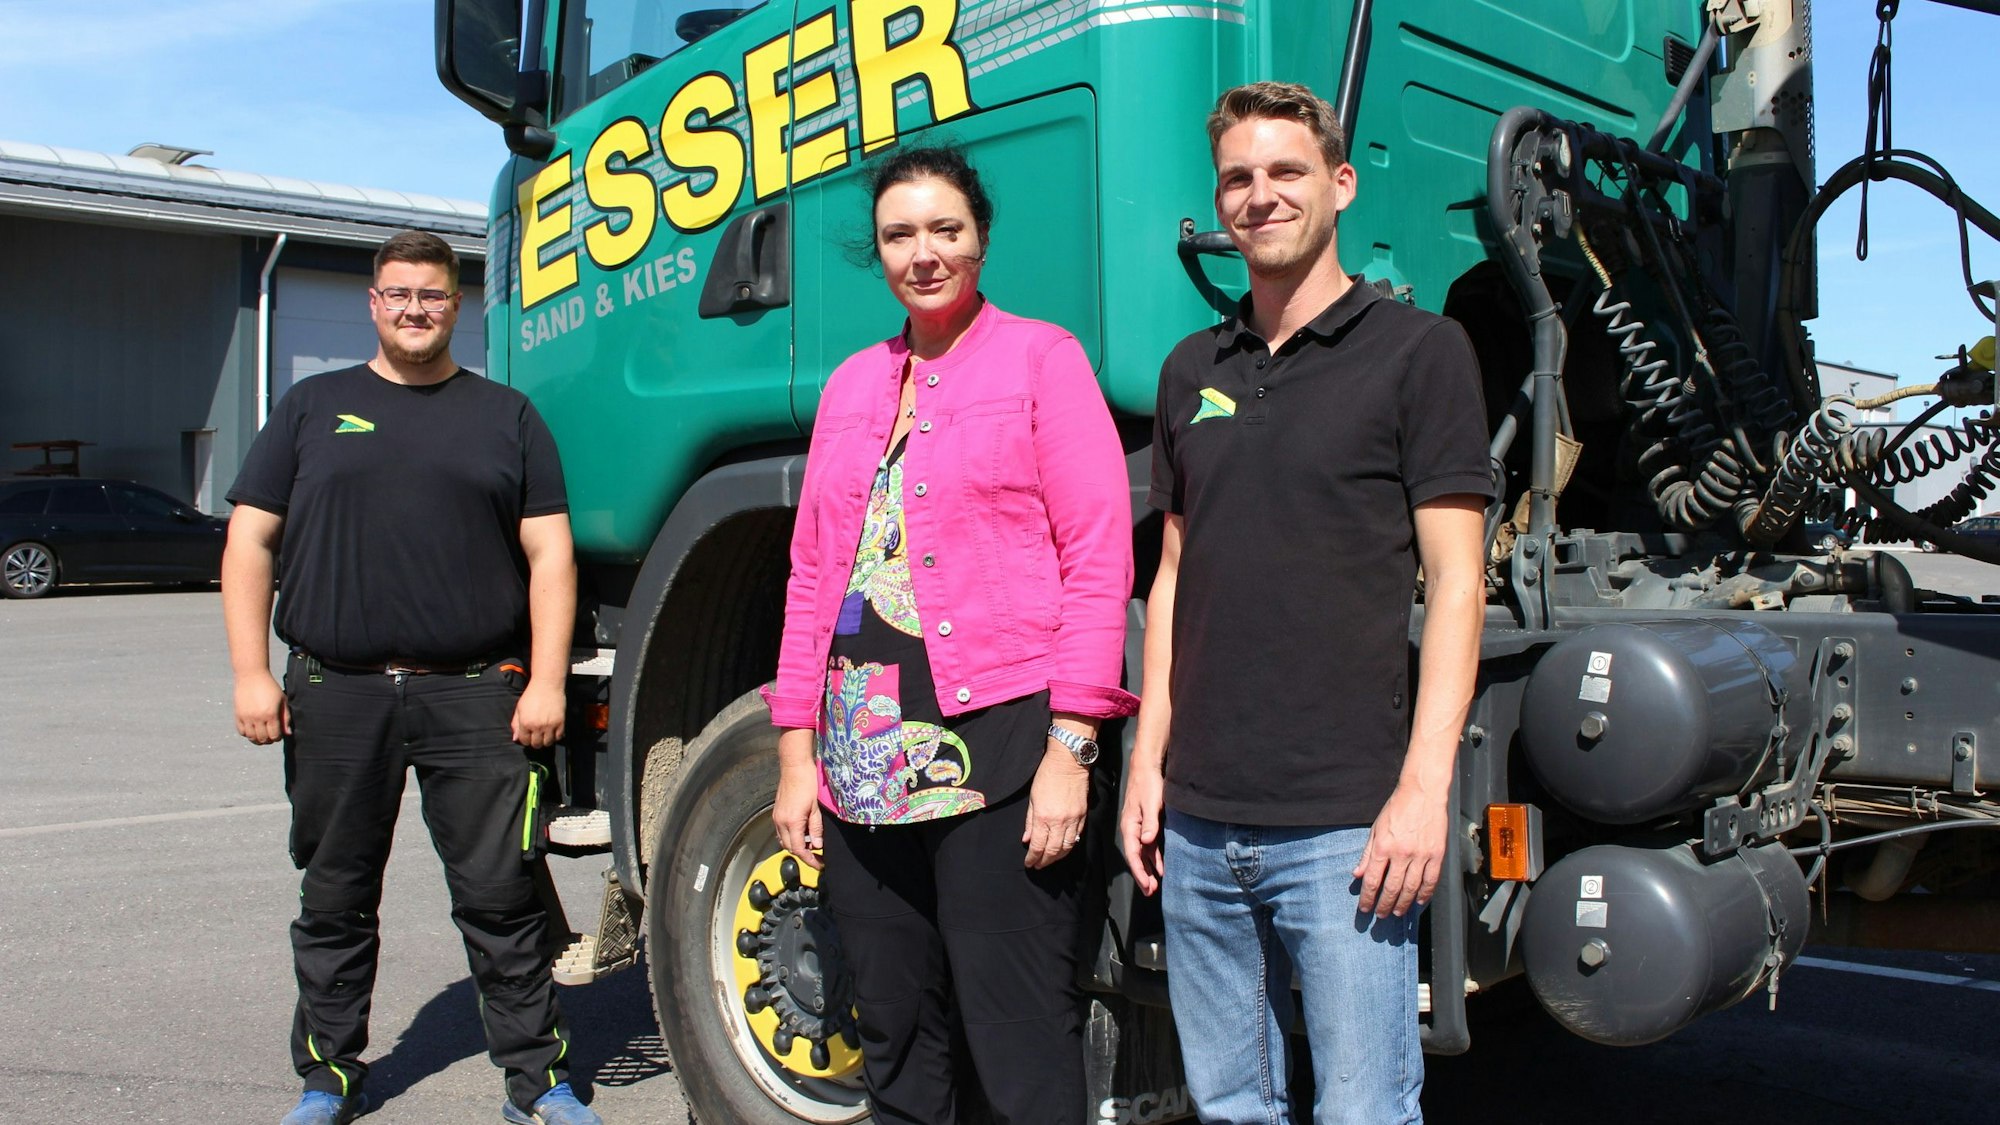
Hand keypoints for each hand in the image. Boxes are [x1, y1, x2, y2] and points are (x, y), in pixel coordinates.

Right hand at [234, 671, 288, 744]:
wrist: (252, 676)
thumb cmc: (270, 687)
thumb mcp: (282, 700)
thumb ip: (286, 717)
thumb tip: (288, 733)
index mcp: (271, 714)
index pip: (274, 735)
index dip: (278, 738)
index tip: (279, 735)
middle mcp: (257, 717)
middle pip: (262, 739)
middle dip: (268, 740)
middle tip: (271, 736)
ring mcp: (246, 717)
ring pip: (251, 737)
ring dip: (257, 739)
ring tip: (262, 735)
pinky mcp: (238, 715)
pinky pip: (241, 731)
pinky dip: (247, 734)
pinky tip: (253, 730)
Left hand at [511, 679, 566, 748]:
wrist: (547, 685)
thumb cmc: (531, 695)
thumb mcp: (519, 709)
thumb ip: (516, 724)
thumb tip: (515, 739)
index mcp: (525, 723)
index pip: (524, 741)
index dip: (526, 740)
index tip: (529, 736)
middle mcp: (537, 726)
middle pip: (536, 744)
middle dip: (535, 742)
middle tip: (537, 736)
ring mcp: (550, 725)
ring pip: (548, 743)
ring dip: (546, 741)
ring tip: (545, 735)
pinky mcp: (560, 723)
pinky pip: (558, 737)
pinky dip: (556, 736)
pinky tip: (553, 731)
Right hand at [773, 728, 822, 869]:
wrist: (794, 766)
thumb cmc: (808, 783)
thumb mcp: (817, 807)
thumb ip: (816, 828)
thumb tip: (817, 846)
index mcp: (792, 822)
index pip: (798, 849)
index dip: (809, 860)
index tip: (820, 865)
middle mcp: (781, 822)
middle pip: (789, 847)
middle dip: (803, 854)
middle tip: (818, 856)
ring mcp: (777, 817)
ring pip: (784, 840)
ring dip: (796, 845)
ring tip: (811, 844)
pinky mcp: (777, 812)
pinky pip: (781, 831)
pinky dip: (791, 836)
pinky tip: (803, 832)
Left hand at [1023, 744, 1088, 868]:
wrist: (1068, 762)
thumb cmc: (1047, 776)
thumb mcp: (1033, 799)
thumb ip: (1030, 822)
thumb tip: (1027, 839)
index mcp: (1043, 817)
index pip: (1038, 846)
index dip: (1033, 858)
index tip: (1029, 863)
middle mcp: (1059, 822)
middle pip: (1053, 851)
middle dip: (1045, 861)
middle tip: (1038, 865)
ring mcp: (1073, 820)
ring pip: (1067, 847)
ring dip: (1057, 857)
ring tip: (1050, 860)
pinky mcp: (1083, 816)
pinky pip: (1077, 837)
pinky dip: (1069, 846)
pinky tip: (1063, 849)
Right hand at [1118, 753, 1165, 894]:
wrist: (1147, 767)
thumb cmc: (1148, 784)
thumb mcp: (1151, 803)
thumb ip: (1150, 823)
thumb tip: (1147, 841)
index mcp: (1130, 826)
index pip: (1133, 854)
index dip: (1139, 871)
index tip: (1147, 885)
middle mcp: (1132, 829)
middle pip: (1136, 857)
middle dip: (1142, 876)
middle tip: (1150, 892)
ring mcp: (1139, 828)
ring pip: (1142, 854)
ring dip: (1148, 869)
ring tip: (1154, 886)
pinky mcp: (1146, 824)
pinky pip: (1149, 847)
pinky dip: (1154, 858)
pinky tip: (1160, 868)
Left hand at [1352, 782, 1449, 917]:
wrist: (1423, 793)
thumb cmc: (1397, 808)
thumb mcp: (1375, 829)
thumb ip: (1367, 854)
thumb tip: (1357, 874)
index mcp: (1383, 847)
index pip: (1372, 880)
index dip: (1367, 898)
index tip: (1365, 908)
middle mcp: (1401, 854)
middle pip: (1391, 888)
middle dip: (1384, 905)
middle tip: (1380, 915)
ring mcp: (1421, 855)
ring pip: (1411, 888)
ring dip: (1403, 903)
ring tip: (1397, 913)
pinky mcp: (1437, 854)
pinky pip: (1431, 880)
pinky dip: (1425, 894)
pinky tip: (1418, 902)